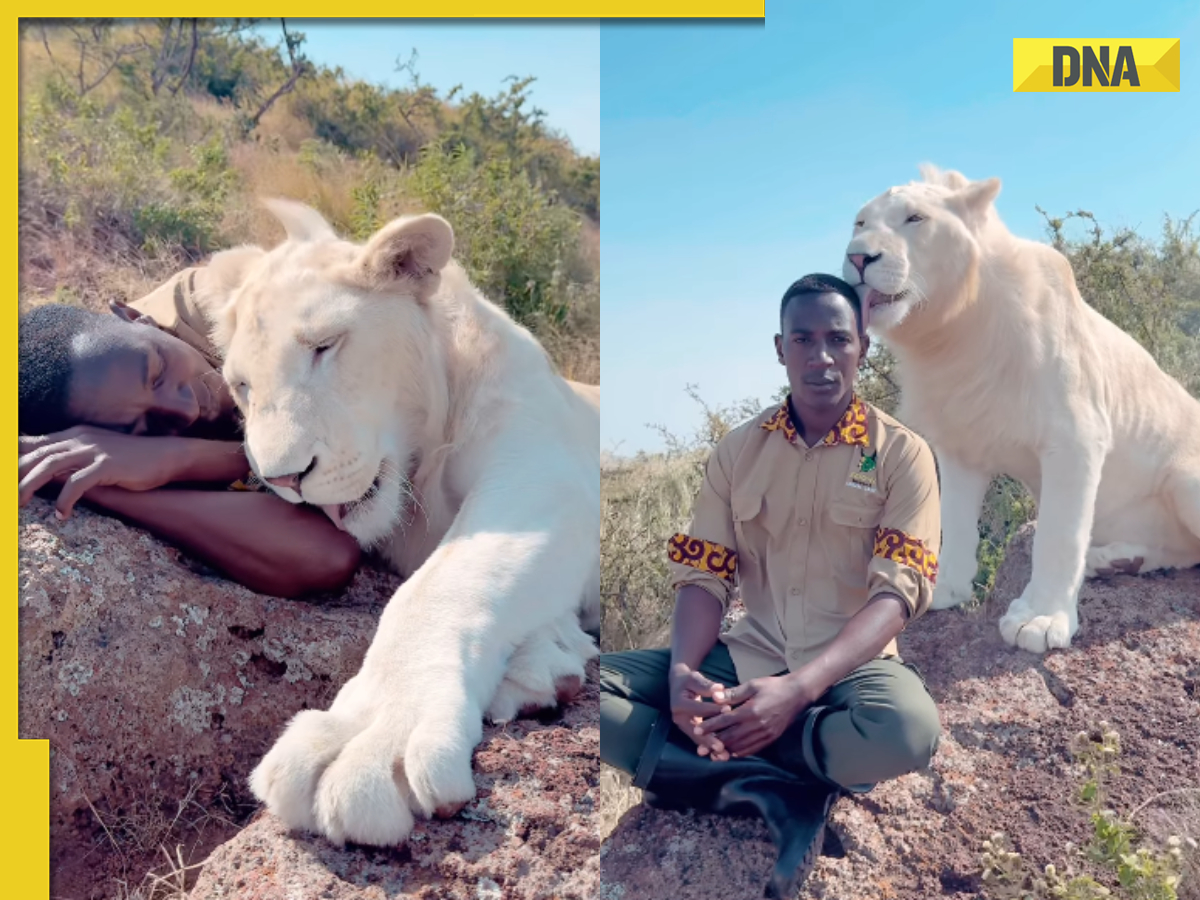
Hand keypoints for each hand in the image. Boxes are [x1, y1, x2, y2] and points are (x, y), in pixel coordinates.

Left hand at [19, 426, 177, 517]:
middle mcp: (79, 438)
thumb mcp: (96, 453)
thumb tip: (45, 472)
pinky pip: (77, 482)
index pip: (32, 442)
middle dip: (14, 473)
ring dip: (28, 485)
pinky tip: (61, 515)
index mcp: (74, 434)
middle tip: (6, 495)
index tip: (6, 474)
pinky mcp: (107, 465)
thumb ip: (71, 459)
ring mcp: (93, 450)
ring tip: (18, 504)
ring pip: (49, 465)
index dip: (14, 456)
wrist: (166, 456)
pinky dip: (65, 499)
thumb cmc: (131, 460)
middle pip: (35, 454)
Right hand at [668, 663, 733, 760]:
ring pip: (698, 739)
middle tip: (722, 748)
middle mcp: (679, 718)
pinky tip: (721, 755)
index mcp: (679, 704)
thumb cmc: (688, 680)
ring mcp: (683, 726)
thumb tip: (719, 688)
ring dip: (711, 748)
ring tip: (724, 756)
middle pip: (696, 731)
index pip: (699, 709)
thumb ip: (706, 685)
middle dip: (710, 740)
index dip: (714, 710)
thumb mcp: (695, 678)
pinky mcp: (689, 730)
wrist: (678, 684)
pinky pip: (700, 740)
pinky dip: (710, 748)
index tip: (729, 711)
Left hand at [693, 673, 815, 758]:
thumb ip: (733, 693)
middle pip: (731, 737)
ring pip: (741, 746)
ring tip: (713, 754)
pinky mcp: (771, 738)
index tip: (696, 731)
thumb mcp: (753, 685)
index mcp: (751, 710)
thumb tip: (714, 697)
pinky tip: (732, 753)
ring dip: (726, 751)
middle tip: (699, 750)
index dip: (710, 727)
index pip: (725, 720)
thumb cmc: (773, 686)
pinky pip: (753, 749)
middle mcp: (757, 725)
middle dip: (714, 743)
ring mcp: (765, 733)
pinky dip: (741, 752)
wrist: (797, 694)